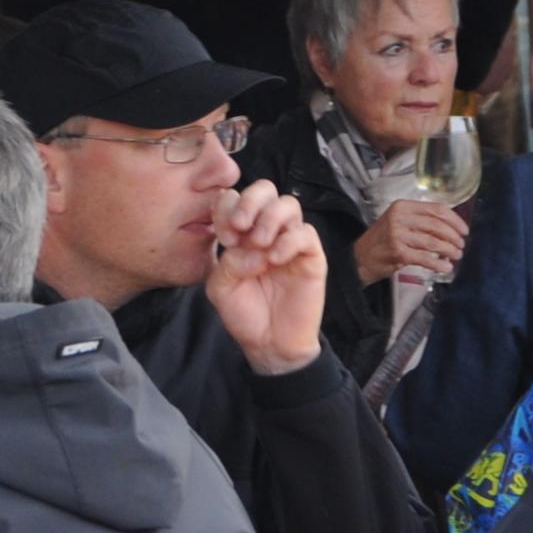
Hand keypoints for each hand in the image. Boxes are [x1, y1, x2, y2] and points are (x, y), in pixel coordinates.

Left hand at [203, 180, 330, 379]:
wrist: (270, 343)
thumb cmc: (245, 313)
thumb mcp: (221, 288)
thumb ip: (226, 262)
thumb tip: (249, 248)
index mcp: (241, 233)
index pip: (235, 198)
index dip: (227, 208)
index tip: (224, 236)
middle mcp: (266, 231)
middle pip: (265, 189)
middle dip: (250, 201)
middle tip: (240, 226)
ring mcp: (290, 241)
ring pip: (288, 204)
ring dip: (270, 218)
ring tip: (258, 244)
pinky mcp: (311, 256)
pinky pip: (305, 233)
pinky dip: (288, 241)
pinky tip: (274, 259)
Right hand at [352, 197, 471, 288]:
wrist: (360, 258)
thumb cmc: (383, 240)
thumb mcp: (399, 221)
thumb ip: (420, 220)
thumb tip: (451, 227)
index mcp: (403, 206)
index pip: (436, 209)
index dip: (454, 220)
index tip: (464, 230)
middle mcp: (399, 217)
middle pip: (436, 225)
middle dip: (453, 236)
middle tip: (461, 245)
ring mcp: (398, 235)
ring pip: (433, 242)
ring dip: (449, 250)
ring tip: (456, 255)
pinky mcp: (398, 253)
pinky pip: (425, 258)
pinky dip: (438, 264)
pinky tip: (445, 267)